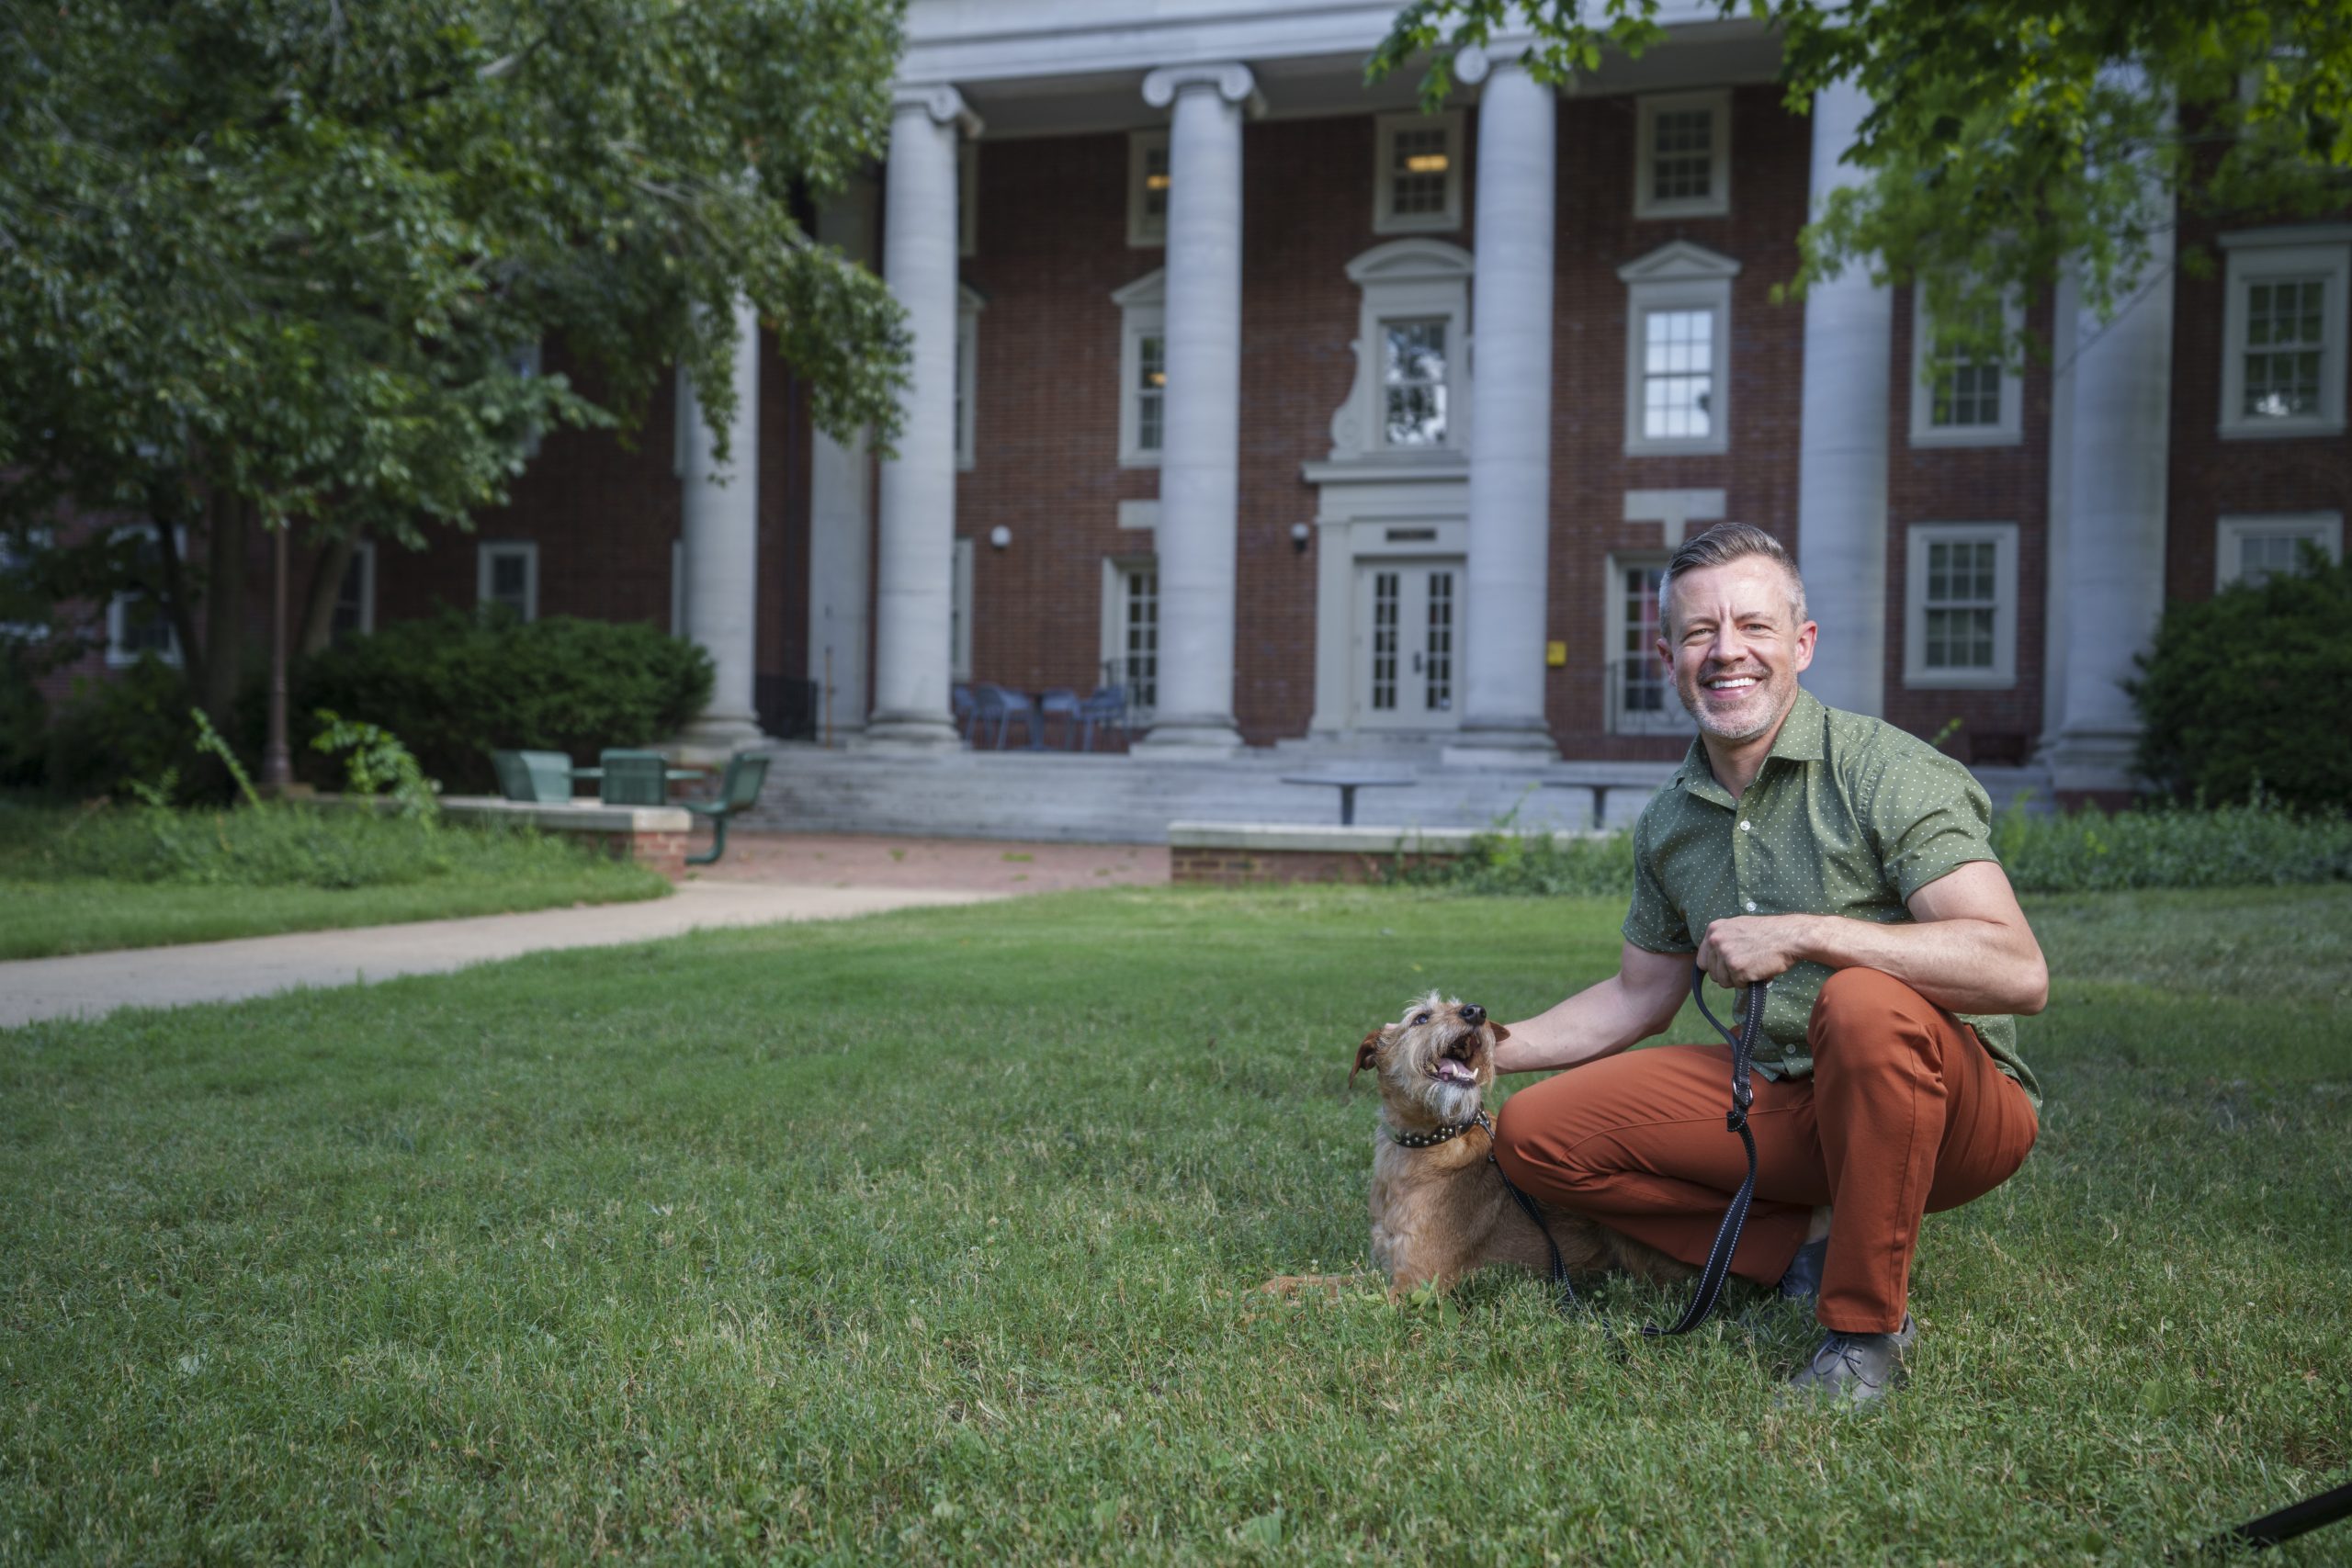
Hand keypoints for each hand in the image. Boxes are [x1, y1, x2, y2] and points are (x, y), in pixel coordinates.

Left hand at [1694, 914, 1814, 988]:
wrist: (1788, 936)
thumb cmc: (1767, 933)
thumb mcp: (1737, 927)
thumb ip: (1723, 940)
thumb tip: (1713, 960)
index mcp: (1714, 930)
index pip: (1702, 959)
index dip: (1715, 966)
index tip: (1726, 967)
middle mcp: (1716, 941)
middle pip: (1712, 973)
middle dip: (1728, 974)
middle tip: (1745, 966)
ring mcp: (1726, 955)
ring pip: (1723, 981)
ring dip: (1737, 979)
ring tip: (1752, 967)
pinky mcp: (1737, 969)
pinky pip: (1738, 985)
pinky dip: (1748, 982)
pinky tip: (1758, 970)